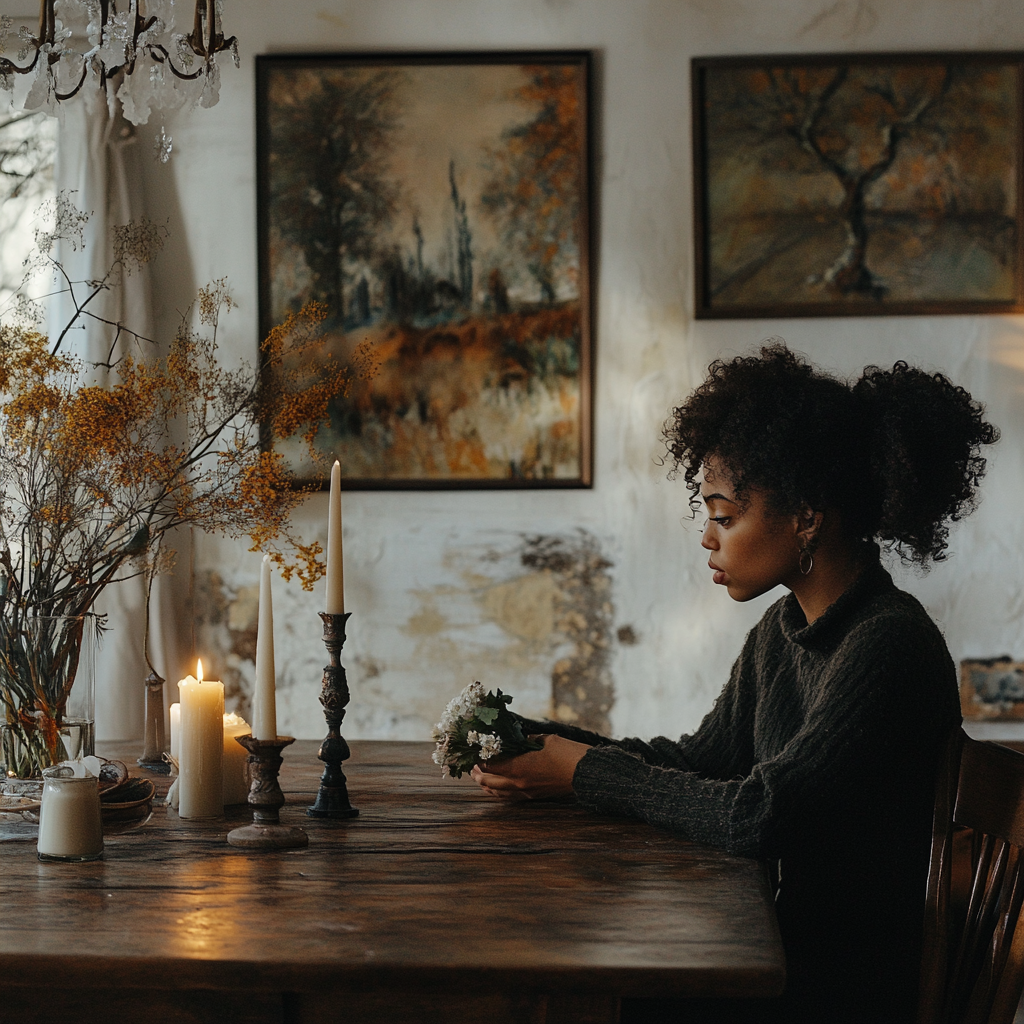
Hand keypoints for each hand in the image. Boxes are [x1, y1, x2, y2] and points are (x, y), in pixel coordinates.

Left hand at [470, 734, 589, 799]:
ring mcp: (526, 792)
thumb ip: (527, 740)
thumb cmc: (567, 753)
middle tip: (472, 765)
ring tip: (478, 778)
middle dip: (478, 773)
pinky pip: (509, 797)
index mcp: (518, 767)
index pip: (490, 764)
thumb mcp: (545, 739)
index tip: (474, 750)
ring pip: (498, 792)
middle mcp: (518, 782)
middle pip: (489, 781)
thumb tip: (516, 739)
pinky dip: (499, 792)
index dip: (480, 757)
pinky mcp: (534, 796)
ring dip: (486, 785)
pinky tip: (497, 789)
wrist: (585, 774)